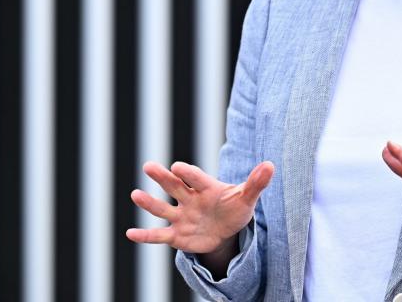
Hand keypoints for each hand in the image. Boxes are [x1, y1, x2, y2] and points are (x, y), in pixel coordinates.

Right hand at [126, 160, 274, 254]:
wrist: (227, 229)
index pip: (196, 177)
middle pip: (174, 186)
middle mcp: (190, 199)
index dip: (188, 173)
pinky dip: (145, 236)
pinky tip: (130, 234)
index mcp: (206, 187)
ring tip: (135, 194)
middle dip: (162, 177)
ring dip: (149, 203)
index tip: (177, 167)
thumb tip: (270, 165)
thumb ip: (256, 183)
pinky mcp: (177, 236)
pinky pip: (159, 236)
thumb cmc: (235, 208)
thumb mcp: (246, 198)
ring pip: (162, 209)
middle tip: (148, 166)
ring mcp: (182, 217)